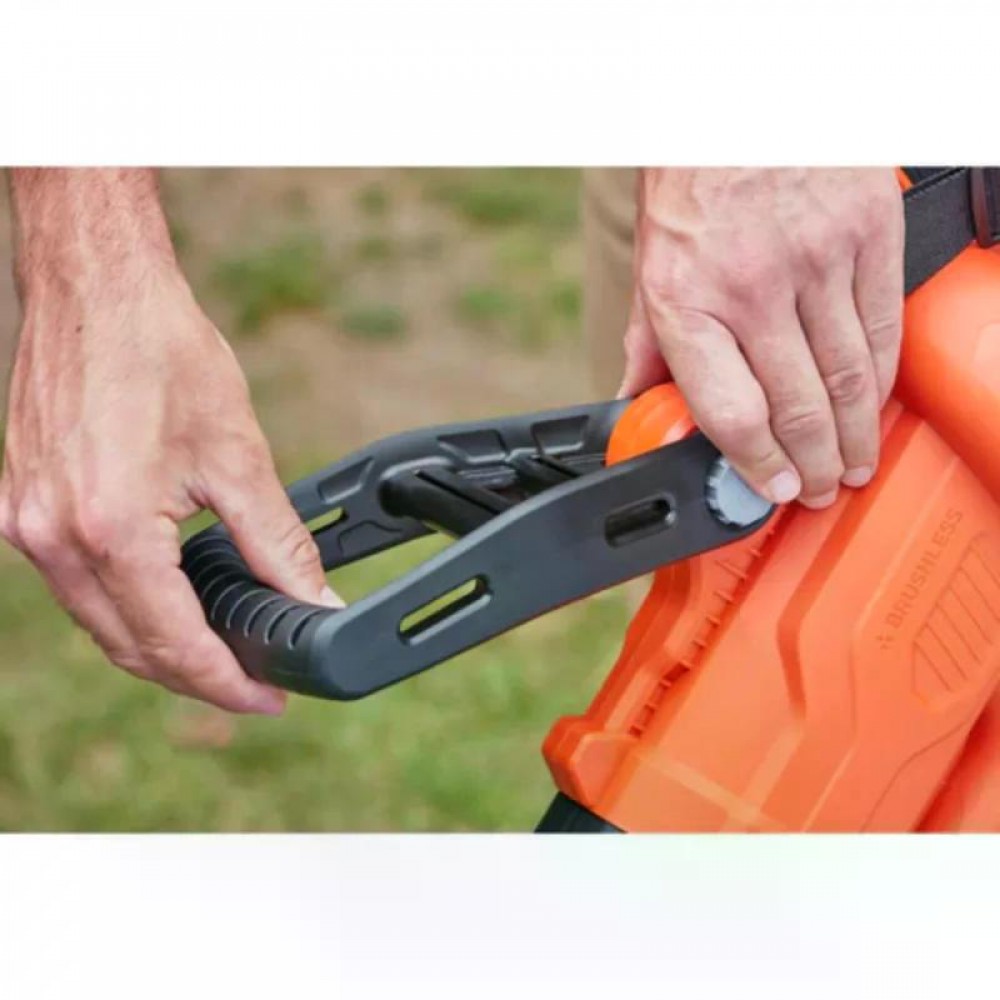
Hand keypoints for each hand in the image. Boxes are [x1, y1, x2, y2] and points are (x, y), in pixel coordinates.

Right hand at [0, 169, 338, 713]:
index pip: (173, 643)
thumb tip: (311, 599)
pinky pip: (79, 586)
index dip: (225, 682)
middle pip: (129, 647)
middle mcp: (54, 539)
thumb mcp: (238, 455)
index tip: (267, 698)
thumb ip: (276, 542)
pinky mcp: (23, 507)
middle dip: (194, 674)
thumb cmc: (159, 352)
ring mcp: (27, 525)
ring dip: (158, 646)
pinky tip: (170, 601)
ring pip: (99, 623)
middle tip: (253, 680)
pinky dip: (126, 607)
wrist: (97, 288)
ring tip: (221, 648)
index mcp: (109, 531)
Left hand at [620, 168, 903, 507]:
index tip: (773, 489)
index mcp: (687, 302)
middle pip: (797, 407)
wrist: (742, 100)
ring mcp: (815, 261)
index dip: (758, 466)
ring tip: (850, 465)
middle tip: (818, 489)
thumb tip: (635, 404)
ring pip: (847, 378)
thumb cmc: (692, 185)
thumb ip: (649, 345)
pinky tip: (871, 408)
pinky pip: (881, 329)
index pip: (731, 412)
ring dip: (853, 436)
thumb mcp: (651, 268)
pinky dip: (880, 380)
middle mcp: (751, 287)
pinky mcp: (864, 236)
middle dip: (812, 465)